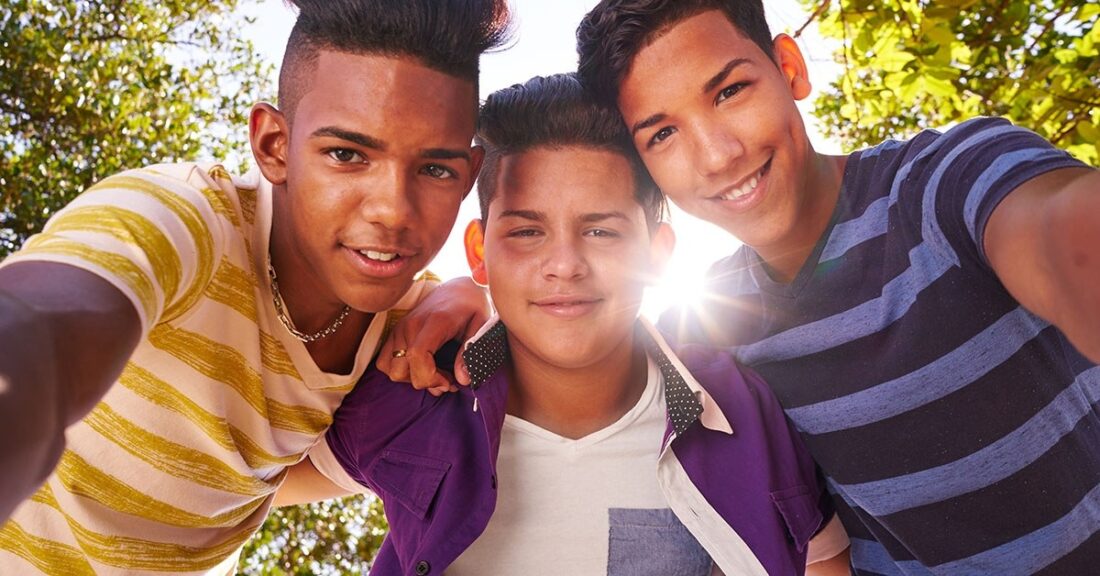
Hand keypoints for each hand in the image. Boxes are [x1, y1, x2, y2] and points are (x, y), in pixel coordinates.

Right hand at [377, 276, 490, 395]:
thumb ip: (469, 354)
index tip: (449, 382)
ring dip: (411, 378)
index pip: (417, 355)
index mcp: (434, 322)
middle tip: (447, 379)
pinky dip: (401, 370)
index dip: (430, 377)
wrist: (458, 289)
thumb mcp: (480, 328)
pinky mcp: (394, 332)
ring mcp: (399, 328)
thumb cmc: (472, 308)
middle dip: (424, 382)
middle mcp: (411, 325)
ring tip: (435, 372)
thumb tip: (462, 380)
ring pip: (390, 369)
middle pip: (400, 370)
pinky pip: (384, 362)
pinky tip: (422, 367)